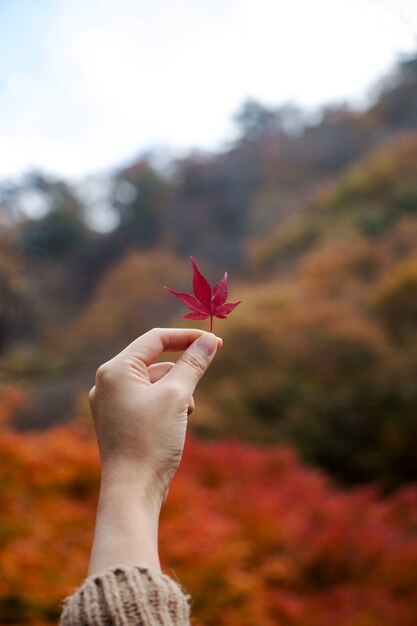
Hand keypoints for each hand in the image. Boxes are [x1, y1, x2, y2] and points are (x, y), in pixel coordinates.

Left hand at [89, 328, 221, 510]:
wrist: (132, 492)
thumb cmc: (152, 442)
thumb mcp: (178, 396)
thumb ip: (194, 363)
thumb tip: (211, 340)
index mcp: (115, 370)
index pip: (155, 339)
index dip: (187, 337)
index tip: (215, 342)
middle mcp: (107, 383)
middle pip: (156, 362)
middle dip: (181, 375)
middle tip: (195, 394)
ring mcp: (110, 403)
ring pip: (154, 384)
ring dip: (175, 393)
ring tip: (182, 417)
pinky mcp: (118, 421)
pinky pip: (147, 401)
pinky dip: (165, 407)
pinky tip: (173, 428)